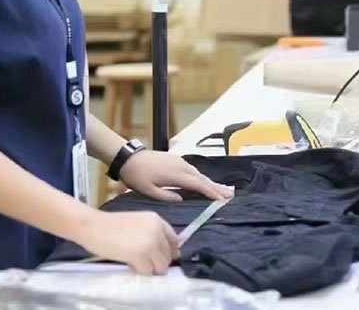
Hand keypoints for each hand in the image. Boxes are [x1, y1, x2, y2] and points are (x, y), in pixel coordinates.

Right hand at [79, 210, 178, 273]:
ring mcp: (150, 242)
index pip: (174, 241)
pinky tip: (129, 264)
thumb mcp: (137, 223)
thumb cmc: (110, 225)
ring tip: (135, 262)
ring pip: (160, 266)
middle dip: (157, 263)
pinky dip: (139, 272)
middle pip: (168, 256)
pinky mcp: (140, 254)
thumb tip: (166, 254)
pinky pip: (147, 271)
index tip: (158, 257)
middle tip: (141, 261)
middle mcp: (157, 230)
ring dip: (149, 269)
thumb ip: (153, 234)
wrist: (92, 225)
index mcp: (157, 220)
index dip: (167, 252)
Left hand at [119, 150, 233, 201]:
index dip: (211, 193)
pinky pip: (193, 170)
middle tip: (230, 196)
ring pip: (199, 174)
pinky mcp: (176, 160)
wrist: (128, 158)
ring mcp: (179, 161)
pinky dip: (201, 178)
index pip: (198, 185)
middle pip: (203, 178)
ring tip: (222, 191)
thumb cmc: (136, 176)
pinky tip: (204, 182)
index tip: (222, 200)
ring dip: (210, 182)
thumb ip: (166, 196)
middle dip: (216, 188)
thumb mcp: (148, 190)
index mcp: (176, 175)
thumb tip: (181, 199)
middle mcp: (181, 166)